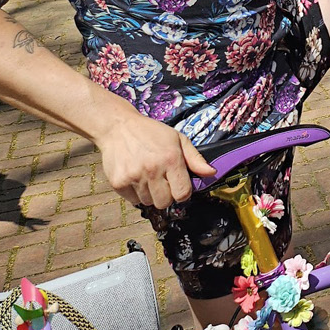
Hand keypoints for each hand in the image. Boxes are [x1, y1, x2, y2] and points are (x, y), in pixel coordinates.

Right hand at [100, 113, 215, 209]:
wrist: (118, 127)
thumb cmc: (151, 133)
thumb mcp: (177, 139)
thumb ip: (195, 158)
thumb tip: (211, 173)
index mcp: (170, 159)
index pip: (183, 193)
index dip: (183, 193)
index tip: (179, 186)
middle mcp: (152, 169)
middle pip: (165, 203)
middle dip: (166, 195)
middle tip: (161, 181)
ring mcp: (133, 177)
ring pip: (148, 202)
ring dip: (150, 193)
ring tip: (146, 175)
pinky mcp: (118, 183)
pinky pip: (132, 201)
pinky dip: (135, 193)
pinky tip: (135, 176)